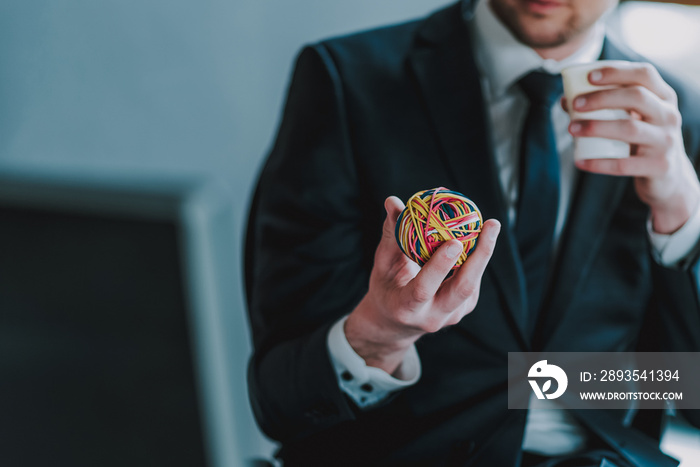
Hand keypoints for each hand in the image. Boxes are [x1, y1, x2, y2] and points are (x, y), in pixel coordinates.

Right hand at [345, 196, 500, 374]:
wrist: (395, 323)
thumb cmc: (386, 287)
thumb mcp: (382, 263)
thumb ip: (391, 234)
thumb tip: (393, 201)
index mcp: (405, 307)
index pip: (423, 288)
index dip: (439, 266)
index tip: (454, 242)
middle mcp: (431, 316)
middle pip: (461, 289)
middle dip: (480, 256)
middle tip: (490, 225)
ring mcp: (450, 316)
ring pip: (472, 286)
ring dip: (483, 254)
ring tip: (491, 225)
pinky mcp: (462, 310)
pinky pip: (472, 282)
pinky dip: (476, 259)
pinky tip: (480, 238)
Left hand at [566, 62, 699, 233]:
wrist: (667, 177)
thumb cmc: (641, 140)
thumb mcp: (632, 119)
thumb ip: (606, 107)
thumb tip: (566, 100)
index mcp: (663, 97)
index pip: (644, 74)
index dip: (617, 71)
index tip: (589, 77)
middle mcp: (669, 115)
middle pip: (637, 97)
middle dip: (602, 98)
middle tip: (575, 103)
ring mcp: (666, 141)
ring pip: (629, 128)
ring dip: (596, 126)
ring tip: (572, 129)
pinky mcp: (659, 166)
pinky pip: (624, 164)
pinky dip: (598, 162)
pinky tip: (579, 161)